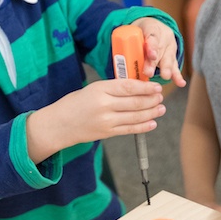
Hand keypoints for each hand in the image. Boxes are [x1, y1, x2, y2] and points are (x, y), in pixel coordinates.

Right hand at [27, 79, 163, 161]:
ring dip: (151, 113)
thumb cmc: (75, 103)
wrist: (59, 124)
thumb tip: (136, 87)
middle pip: (135, 102)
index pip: (128, 87)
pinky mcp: (107, 133)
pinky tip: (152, 123)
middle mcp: (104, 106)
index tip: (156, 87)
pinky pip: (130, 130)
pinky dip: (143, 126)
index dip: (145, 87)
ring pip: (135, 116)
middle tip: (161, 97)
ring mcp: (106, 121)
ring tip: (161, 109)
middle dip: (152, 100)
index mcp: (100, 90)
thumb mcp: (92, 88)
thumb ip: (113, 88)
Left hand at [133, 17, 186, 86]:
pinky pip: (175, 66)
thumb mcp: (133, 31)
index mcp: (152, 28)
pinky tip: (181, 83)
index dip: (152, 46)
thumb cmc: (140, 31)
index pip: (152, 36)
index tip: (150, 55)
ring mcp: (170, 47)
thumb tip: (116, 60)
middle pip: (159, 50)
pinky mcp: (173, 57)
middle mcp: (163, 37)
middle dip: (154, 63)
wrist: (155, 26)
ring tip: (164, 77)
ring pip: (168, 58)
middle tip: (149, 72)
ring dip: (166, 69)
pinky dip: (177, 75)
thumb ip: (127, 42)